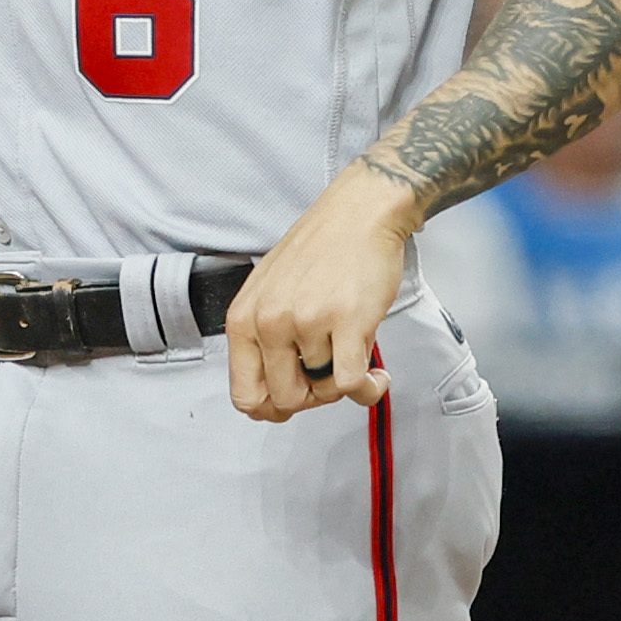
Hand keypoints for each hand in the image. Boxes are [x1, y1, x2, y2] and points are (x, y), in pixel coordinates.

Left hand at [222, 163, 412, 422]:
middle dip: (314, 398)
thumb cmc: (320, 250)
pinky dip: (368, 390)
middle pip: (286, 401)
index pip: (245, 396)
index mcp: (243, 319)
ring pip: (323, 392)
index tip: (298, 397)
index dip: (274, 407)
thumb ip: (263, 343)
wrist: (360, 213)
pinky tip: (376, 375)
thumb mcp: (268, 294)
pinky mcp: (347, 323)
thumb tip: (273, 400)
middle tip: (330, 376)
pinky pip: (351, 384)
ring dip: (344, 385)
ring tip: (354, 357)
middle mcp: (269, 323)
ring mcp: (307, 323)